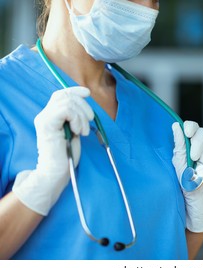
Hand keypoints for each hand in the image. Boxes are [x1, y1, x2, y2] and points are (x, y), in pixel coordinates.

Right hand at [13, 87, 93, 215]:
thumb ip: (75, 118)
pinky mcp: (47, 125)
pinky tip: (78, 132)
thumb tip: (85, 105)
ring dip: (82, 116)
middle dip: (83, 105)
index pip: (61, 94)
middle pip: (65, 96)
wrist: (56, 172)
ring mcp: (44, 119)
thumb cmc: (66, 155)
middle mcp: (44, 115)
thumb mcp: (74, 132)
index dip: (75, 91)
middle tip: (90, 121)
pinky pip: (66, 110)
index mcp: (51, 116)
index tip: (88, 93)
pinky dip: (77, 119)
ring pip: (68, 102)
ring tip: (83, 132)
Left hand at [172, 121, 202, 232]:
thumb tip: (175, 126)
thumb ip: (179, 145)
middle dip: (197, 145)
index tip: (187, 132)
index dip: (191, 127)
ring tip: (200, 173)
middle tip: (193, 158)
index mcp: (190, 144)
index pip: (192, 127)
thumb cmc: (186, 185)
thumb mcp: (179, 164)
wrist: (197, 203)